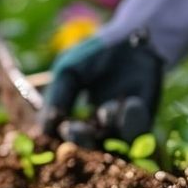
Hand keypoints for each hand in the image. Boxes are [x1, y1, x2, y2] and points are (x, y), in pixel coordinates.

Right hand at [38, 33, 163, 146]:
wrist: (132, 39)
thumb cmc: (94, 54)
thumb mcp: (67, 72)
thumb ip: (56, 98)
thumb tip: (44, 128)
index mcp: (74, 119)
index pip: (64, 137)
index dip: (58, 138)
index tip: (55, 129)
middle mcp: (96, 128)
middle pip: (87, 148)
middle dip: (80, 141)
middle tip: (76, 129)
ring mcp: (120, 127)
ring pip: (113, 145)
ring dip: (108, 128)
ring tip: (106, 108)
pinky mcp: (143, 122)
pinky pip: (138, 135)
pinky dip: (133, 122)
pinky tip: (129, 103)